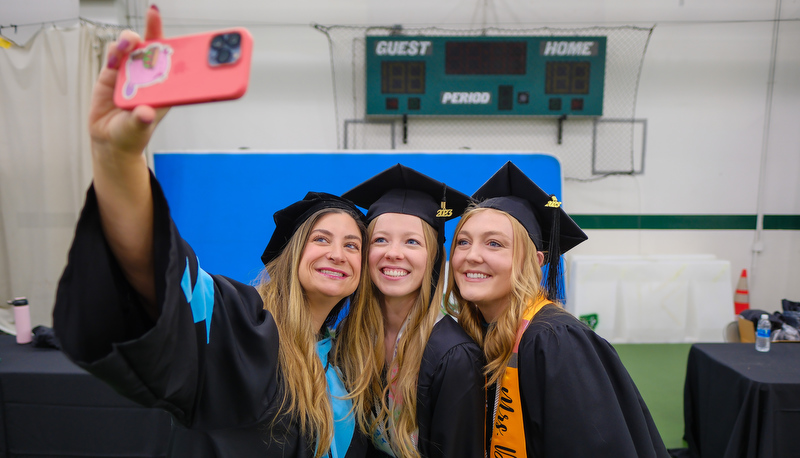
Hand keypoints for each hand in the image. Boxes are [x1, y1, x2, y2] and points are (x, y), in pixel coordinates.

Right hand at [89, 5, 169, 159]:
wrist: (109, 140)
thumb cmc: (132, 135)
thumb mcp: (138, 130)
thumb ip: (140, 121)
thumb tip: (144, 113)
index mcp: (163, 88)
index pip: (173, 61)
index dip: (178, 45)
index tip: (185, 34)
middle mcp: (148, 77)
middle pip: (153, 46)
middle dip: (154, 28)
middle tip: (152, 15)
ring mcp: (130, 73)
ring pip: (132, 46)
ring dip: (130, 40)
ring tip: (127, 45)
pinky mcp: (112, 73)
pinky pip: (114, 54)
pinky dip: (114, 50)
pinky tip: (114, 56)